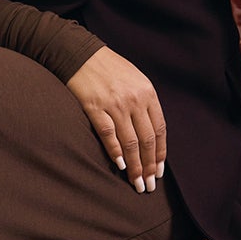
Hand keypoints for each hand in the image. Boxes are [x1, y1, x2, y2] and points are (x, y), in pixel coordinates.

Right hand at [65, 45, 166, 191]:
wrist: (80, 53)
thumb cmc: (108, 67)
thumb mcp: (135, 79)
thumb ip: (145, 103)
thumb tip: (150, 134)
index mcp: (147, 93)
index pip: (159, 130)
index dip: (160, 153)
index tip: (159, 171)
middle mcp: (134, 99)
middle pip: (146, 140)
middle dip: (149, 166)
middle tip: (148, 186)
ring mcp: (114, 104)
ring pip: (130, 142)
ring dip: (135, 166)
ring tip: (136, 183)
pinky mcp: (95, 107)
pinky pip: (108, 135)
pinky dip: (115, 152)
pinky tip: (120, 166)